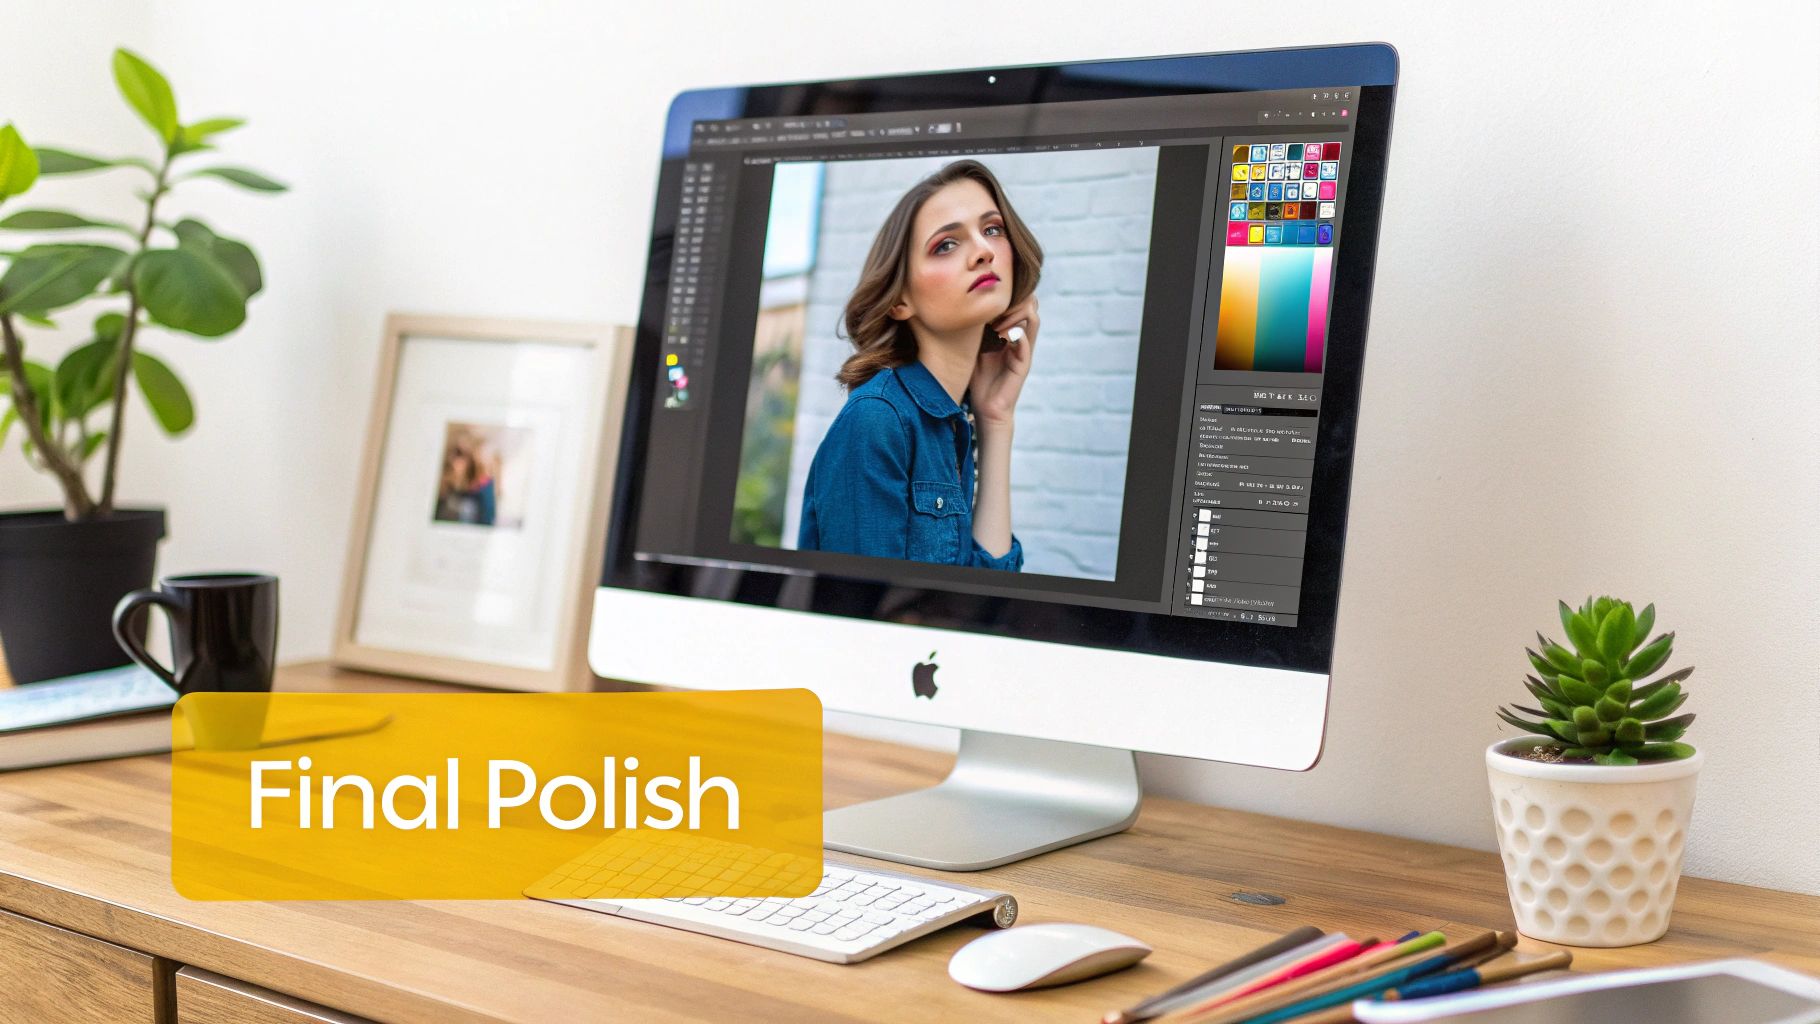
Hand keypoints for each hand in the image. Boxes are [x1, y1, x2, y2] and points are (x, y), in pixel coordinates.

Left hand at [970, 295, 1038, 426]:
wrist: (986, 408)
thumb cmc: (979, 379)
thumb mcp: (976, 348)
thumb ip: (977, 329)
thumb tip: (965, 307)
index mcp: (1011, 332)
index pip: (1021, 301)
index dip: (1008, 296)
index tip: (987, 302)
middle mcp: (1020, 338)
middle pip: (1031, 304)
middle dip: (1013, 301)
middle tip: (992, 312)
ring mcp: (1024, 349)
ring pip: (1033, 318)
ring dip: (1014, 315)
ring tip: (996, 325)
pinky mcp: (1024, 363)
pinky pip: (1026, 340)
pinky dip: (1014, 334)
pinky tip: (998, 337)